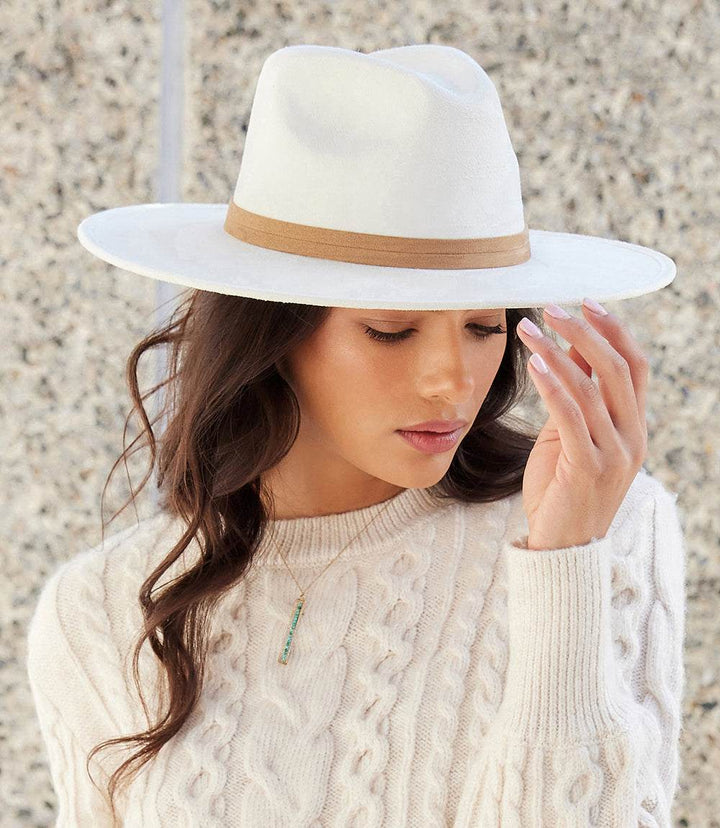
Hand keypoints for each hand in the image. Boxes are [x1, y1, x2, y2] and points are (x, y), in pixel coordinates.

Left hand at [515, 298, 648, 550]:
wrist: (562, 547)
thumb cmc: (562, 488)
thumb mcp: (571, 436)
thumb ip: (577, 396)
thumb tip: (569, 347)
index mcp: (634, 427)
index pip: (634, 367)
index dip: (613, 331)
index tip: (586, 302)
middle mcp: (632, 437)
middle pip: (619, 370)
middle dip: (586, 332)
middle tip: (554, 307)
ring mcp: (614, 454)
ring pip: (593, 389)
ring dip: (559, 353)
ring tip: (531, 329)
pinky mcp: (588, 468)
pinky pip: (572, 417)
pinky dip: (554, 386)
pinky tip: (535, 364)